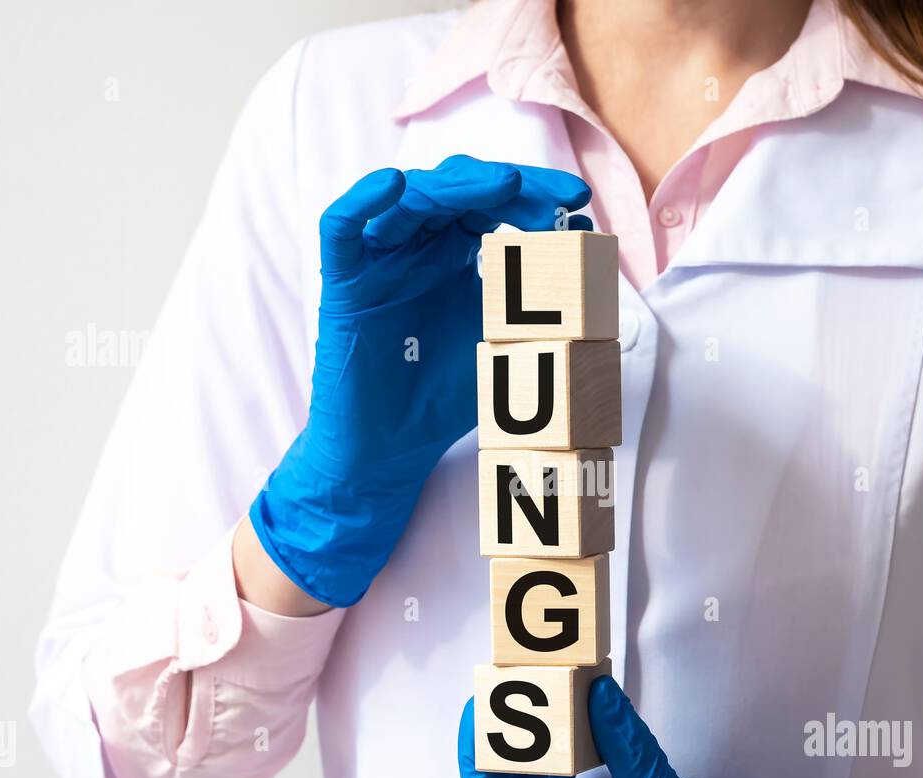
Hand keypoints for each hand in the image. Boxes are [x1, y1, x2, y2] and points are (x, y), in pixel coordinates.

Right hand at [250, 155, 592, 605]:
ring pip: (409, 198)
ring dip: (454, 185)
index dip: (534, 193)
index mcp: (455, 253)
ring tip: (502, 184)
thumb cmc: (445, 397)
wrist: (393, 449)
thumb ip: (537, 295)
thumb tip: (581, 240)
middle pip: (456, 189)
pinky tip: (393, 185)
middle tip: (554, 196)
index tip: (578, 200)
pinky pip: (341, 227)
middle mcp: (416, 247)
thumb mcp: (504, 340)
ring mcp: (378, 260)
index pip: (493, 202)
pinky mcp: (342, 282)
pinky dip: (362, 200)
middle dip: (507, 184)